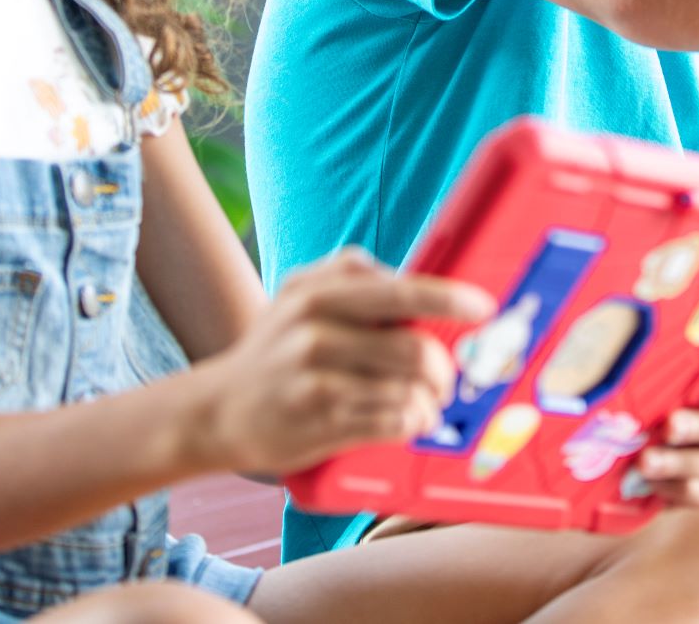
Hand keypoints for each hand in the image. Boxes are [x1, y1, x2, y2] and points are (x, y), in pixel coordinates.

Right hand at [187, 248, 493, 475]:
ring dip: (429, 402)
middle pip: (415, 351)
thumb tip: (412, 274)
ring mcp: (316, 381)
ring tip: (425, 404)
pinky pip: (390, 423)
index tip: (483, 308)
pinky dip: (410, 423)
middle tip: (446, 378)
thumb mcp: (299, 294)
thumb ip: (351, 274)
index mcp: (318, 294)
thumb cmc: (274, 349)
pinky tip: (405, 420)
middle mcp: (316, 334)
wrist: (216, 409)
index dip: (448, 299)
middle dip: (444, 370)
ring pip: (407, 392)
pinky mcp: (319, 423)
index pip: (400, 291)